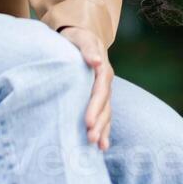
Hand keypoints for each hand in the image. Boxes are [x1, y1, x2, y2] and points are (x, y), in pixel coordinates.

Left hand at [57, 25, 111, 150]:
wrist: (78, 36)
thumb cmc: (76, 37)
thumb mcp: (80, 37)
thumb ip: (87, 48)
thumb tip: (97, 61)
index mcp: (102, 70)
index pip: (100, 91)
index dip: (95, 107)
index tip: (87, 122)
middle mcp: (105, 83)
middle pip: (105, 106)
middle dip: (99, 123)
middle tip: (91, 139)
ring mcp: (103, 92)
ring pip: (106, 113)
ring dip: (103, 130)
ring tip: (98, 146)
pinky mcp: (97, 99)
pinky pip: (103, 116)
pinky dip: (104, 131)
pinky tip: (101, 147)